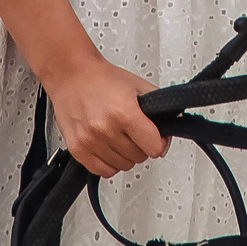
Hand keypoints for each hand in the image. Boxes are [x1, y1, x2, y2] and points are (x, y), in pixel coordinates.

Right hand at [41, 54, 169, 177]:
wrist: (72, 74)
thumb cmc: (103, 79)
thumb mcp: (139, 86)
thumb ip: (159, 107)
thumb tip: (174, 122)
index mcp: (124, 113)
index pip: (154, 148)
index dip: (160, 142)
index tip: (158, 137)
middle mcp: (106, 129)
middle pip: (139, 158)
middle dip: (141, 145)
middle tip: (134, 131)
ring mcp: (90, 142)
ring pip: (123, 166)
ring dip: (125, 154)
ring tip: (119, 135)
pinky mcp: (78, 150)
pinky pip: (103, 171)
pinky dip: (110, 163)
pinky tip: (108, 146)